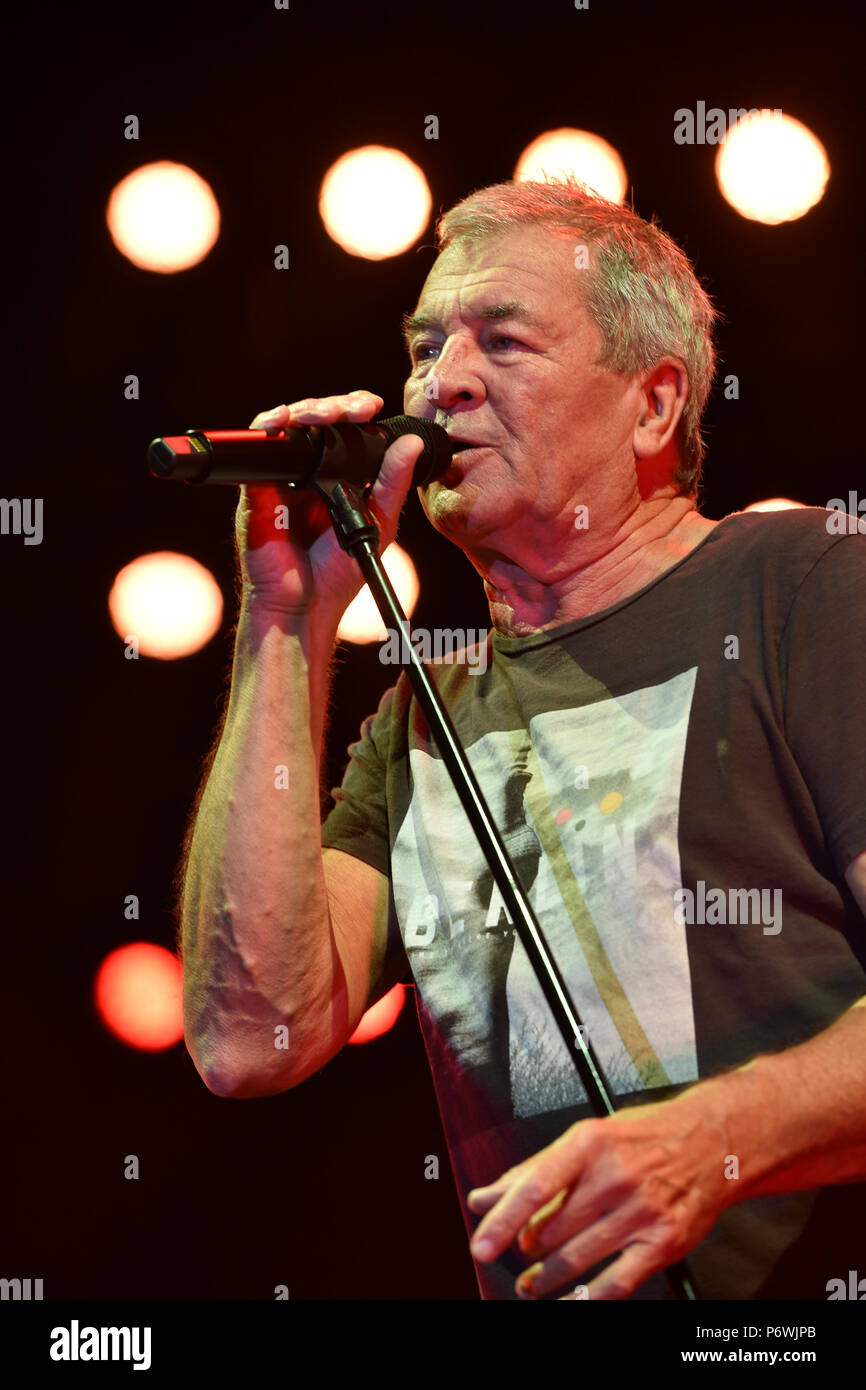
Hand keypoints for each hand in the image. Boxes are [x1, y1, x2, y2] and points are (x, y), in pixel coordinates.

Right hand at [236, 390, 424, 615]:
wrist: (304, 604)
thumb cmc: (338, 573)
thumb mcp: (378, 523)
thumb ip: (392, 483)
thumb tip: (412, 443)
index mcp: (338, 476)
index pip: (345, 428)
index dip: (355, 409)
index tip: (371, 407)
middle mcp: (309, 471)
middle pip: (316, 418)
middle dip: (333, 405)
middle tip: (351, 410)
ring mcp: (282, 477)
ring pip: (287, 424)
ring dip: (305, 409)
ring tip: (321, 414)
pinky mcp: (257, 489)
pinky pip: (258, 450)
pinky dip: (267, 429)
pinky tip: (282, 422)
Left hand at [466, 1086, 734, 1299]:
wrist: (713, 1142)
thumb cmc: (644, 1137)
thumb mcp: (587, 1138)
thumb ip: (533, 1170)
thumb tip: (484, 1198)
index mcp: (589, 1144)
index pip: (535, 1187)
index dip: (502, 1220)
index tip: (482, 1245)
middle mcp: (615, 1177)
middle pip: (553, 1230)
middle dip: (530, 1248)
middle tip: (523, 1252)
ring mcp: (641, 1211)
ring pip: (578, 1259)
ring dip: (548, 1279)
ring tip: (535, 1284)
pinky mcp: (663, 1241)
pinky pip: (617, 1282)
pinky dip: (591, 1296)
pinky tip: (575, 1299)